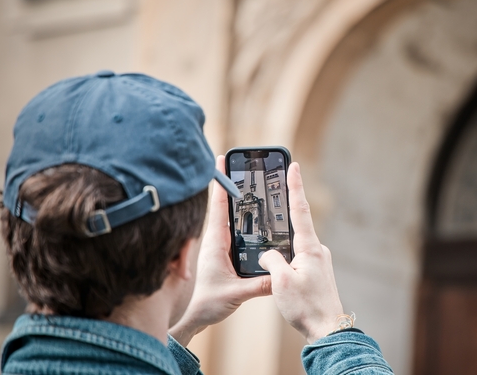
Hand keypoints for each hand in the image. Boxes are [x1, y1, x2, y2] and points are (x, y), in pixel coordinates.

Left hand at [169, 156, 271, 345]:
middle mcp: (216, 240)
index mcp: (216, 243)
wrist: (198, 315)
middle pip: (223, 204)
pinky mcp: (223, 252)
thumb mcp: (236, 293)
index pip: (218, 206)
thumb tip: (279, 275)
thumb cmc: (210, 303)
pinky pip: (230, 227)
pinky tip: (247, 211)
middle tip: (237, 162)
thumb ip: (258, 284)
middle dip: (229, 182)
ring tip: (245, 179)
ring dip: (233, 197)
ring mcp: (219, 245)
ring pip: (226, 215)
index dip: (221, 182)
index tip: (221, 159)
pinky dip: (236, 214)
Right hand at [259, 162, 343, 343]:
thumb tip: (267, 253)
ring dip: (282, 243)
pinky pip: (297, 258)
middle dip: (283, 213)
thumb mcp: (281, 282)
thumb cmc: (306, 307)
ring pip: (294, 245)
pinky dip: (286, 257)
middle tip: (275, 194)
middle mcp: (317, 251)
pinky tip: (277, 268)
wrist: (327, 330)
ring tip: (269, 244)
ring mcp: (318, 262)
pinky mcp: (317, 273)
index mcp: (310, 248)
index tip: (294, 166)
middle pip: (296, 225)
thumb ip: (271, 259)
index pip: (300, 210)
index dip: (295, 186)